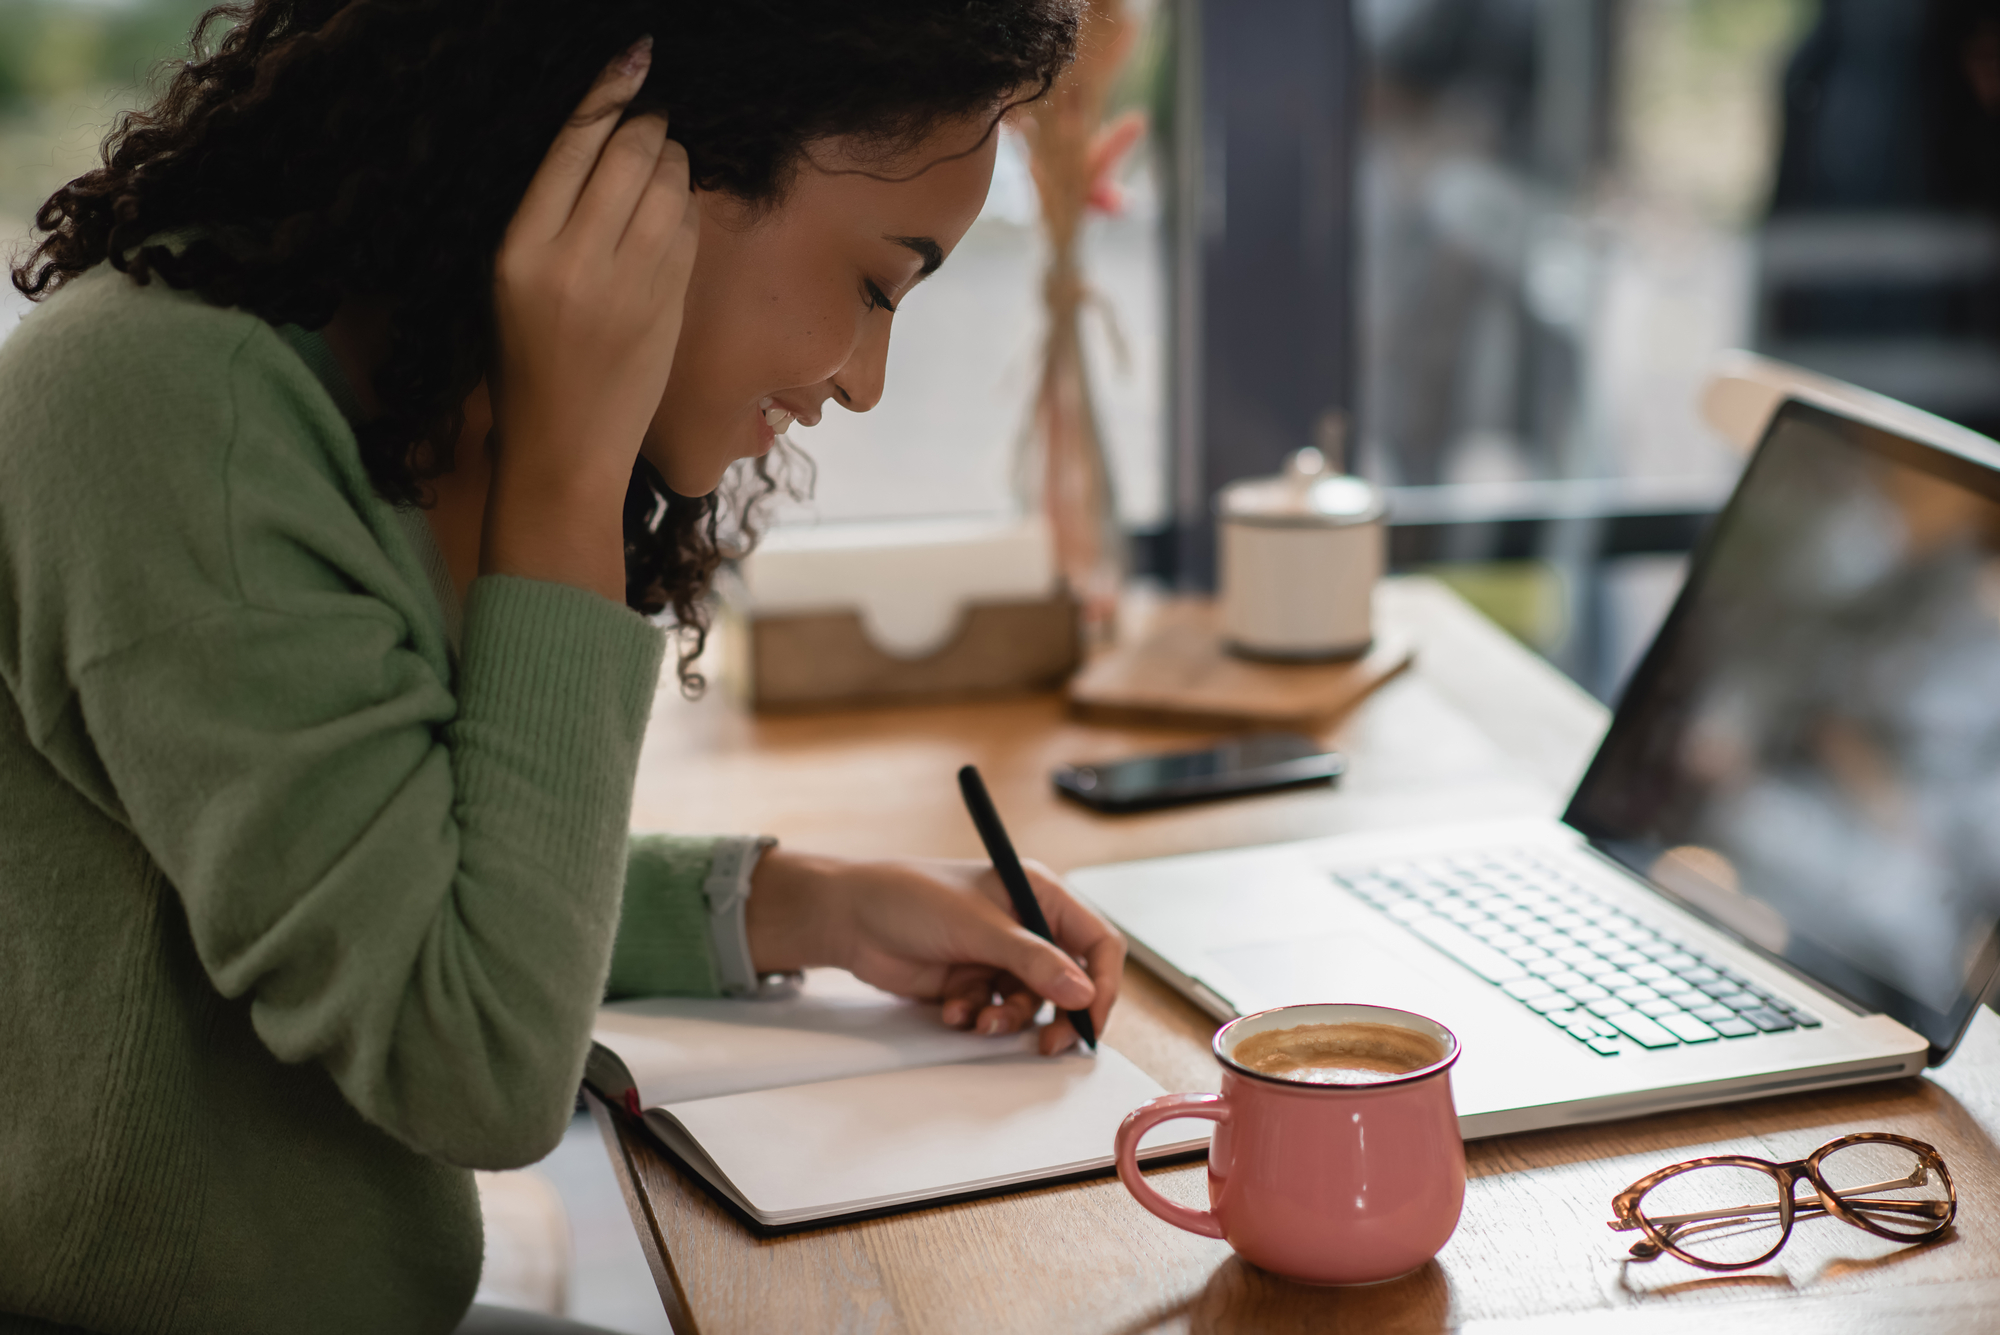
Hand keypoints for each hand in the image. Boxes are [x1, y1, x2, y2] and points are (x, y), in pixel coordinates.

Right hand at [483, 36, 698, 599]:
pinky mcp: (671, 305)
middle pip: (631, 150)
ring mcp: (631, 284)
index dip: (609, 91)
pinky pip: (690, 227)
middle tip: (649, 122)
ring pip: (671, 183)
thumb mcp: (505, 282)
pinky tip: (672, 211)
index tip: (633, 57)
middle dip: (649, 124)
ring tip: (660, 164)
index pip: (573, 142)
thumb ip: (548, 214)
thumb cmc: (524, 363)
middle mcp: (576, 260)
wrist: (564, 450)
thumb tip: (600, 139)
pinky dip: (687, 205)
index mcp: (520, 247)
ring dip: (674, 159)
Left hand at [746, 850, 1125, 1054]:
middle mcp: (1026, 926)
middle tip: (1048, 1044)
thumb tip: (1084, 992)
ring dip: (1008, 1020)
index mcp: (1040, 894)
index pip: (1096, 942)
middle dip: (1060, 1015)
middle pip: (1071, 982)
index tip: (1090, 1016)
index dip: (1102, 982)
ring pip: (1031, 1005)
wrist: (850, 918)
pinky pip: (996, 1013)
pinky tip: (951, 1010)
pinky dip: (978, 1018)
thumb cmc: (911, 898)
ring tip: (977, 1020)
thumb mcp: (979, 927)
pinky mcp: (975, 982)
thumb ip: (1033, 961)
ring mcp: (1000, 957)